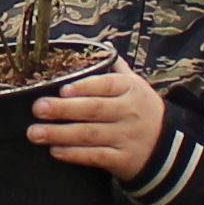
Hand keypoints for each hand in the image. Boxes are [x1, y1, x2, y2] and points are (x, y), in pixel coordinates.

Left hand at [28, 59, 169, 184]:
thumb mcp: (135, 85)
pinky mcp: (122, 160)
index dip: (83, 87)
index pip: (105, 85)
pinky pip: (96, 157)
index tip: (61, 90)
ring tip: (34, 133)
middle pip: (94, 109)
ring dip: (60, 134)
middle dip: (63, 109)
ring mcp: (126, 137)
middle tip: (38, 109)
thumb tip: (100, 44)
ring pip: (90, 134)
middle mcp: (129, 112)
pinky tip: (55, 151)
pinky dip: (75, 155)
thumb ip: (116, 67)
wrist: (168, 148)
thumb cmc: (141, 110)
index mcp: (130, 89)